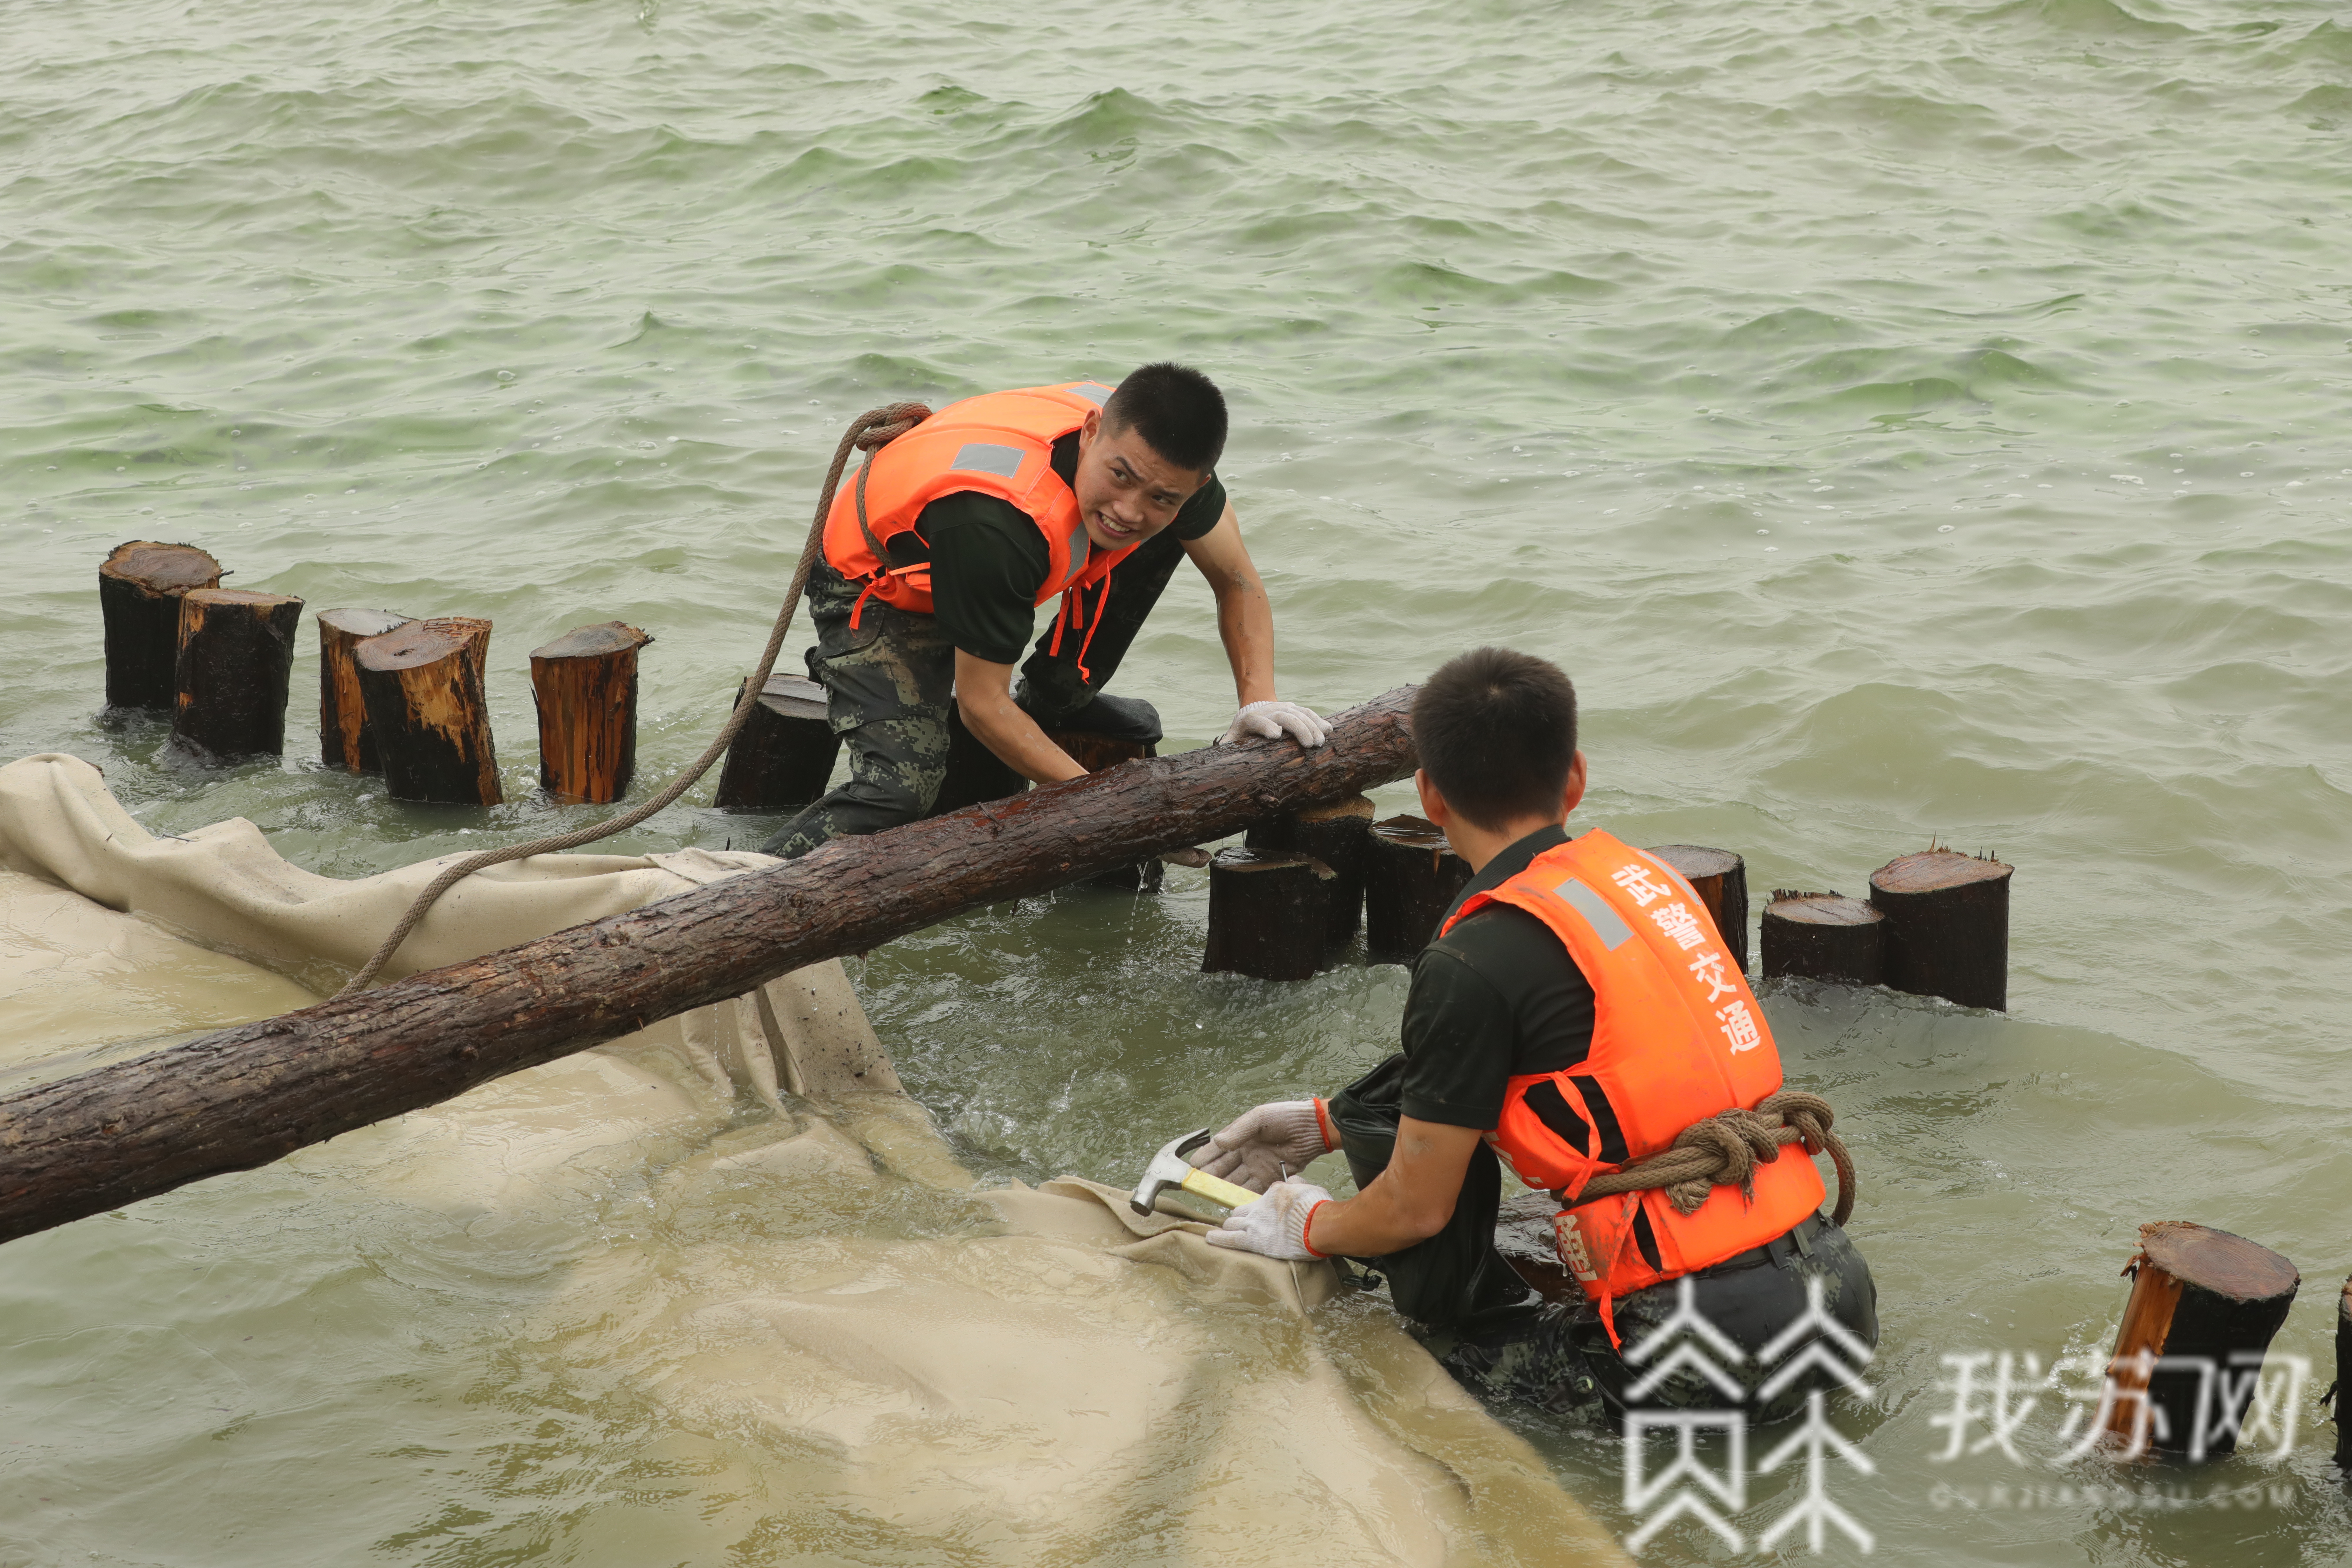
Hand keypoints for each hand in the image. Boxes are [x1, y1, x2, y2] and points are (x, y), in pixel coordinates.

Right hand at [1189, 1099, 1336, 1192]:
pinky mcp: (1270, 1179)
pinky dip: (1244, 1197)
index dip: (1203, 1159)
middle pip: (1222, 1169)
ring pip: (1235, 1182)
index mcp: (1239, 1137)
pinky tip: (1234, 1203)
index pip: (1215, 1150)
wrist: (1313, 1128)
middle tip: (1198, 1189)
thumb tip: (1217, 1141)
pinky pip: (1254, 1190)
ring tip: (1213, 1199)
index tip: (1192, 1169)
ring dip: (1225, 1190)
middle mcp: (1245, 1154)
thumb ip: (1238, 1131)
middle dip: (1210, 1179)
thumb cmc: (1285, 1117)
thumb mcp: (1259, 1118)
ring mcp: (1257, 1167)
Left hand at [1205, 1179, 1332, 1259]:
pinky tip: (1209, 1239)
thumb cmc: (1319, 1208)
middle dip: (1238, 1216)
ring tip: (1223, 1232)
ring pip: (1232, 1222)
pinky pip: (1230, 1239)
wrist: (1318, 1225)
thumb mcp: (1310, 1188)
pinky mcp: (1253, 1240)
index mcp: (1274, 1192)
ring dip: (1229, 1227)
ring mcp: (1255, 1223)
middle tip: (1239, 1223)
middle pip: (1240, 1210)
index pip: (1260, 1198)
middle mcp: (1260, 1206)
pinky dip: (1218, 1239)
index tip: (1265, 1213)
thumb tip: (1293, 1181)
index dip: (1261, 1206)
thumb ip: (1298, 1184)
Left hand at [1221, 700, 1330, 747]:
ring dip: (1312, 726)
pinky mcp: (1293, 708)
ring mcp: (1281, 708)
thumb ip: (1227, 749)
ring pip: (1298, 713)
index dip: (1265, 726)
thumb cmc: (1242, 734)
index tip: (1276, 735)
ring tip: (1321, 741)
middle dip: (1298, 728)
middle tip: (1310, 745)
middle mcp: (1266, 711)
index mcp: (1248, 720)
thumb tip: (1217, 762)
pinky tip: (1329, 729)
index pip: (1257, 720)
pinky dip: (1318, 720)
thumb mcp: (1231, 741)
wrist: (1253, 710)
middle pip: (1283, 716)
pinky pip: (1307, 712)